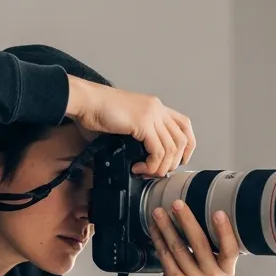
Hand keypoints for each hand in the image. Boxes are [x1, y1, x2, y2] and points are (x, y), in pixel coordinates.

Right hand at [66, 75, 196, 177]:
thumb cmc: (100, 112)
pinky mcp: (143, 123)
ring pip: (171, 149)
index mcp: (157, 107)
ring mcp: (152, 115)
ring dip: (160, 167)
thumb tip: (147, 157)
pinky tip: (138, 168)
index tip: (178, 162)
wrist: (88, 102)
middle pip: (182, 140)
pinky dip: (151, 165)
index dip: (188, 147)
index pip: (185, 126)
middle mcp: (158, 109)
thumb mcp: (128, 122)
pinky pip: (157, 152)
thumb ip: (142, 133)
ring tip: (145, 173)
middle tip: (157, 173)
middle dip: (173, 163)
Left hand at [149, 200, 238, 275]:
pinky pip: (165, 256)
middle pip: (200, 243)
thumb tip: (198, 221)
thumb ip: (211, 257)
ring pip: (178, 247)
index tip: (218, 212)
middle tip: (177, 203)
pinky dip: (158, 239)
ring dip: (166, 226)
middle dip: (186, 219)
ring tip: (159, 212)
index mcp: (224, 273)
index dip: (225, 230)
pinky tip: (154, 229)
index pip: (230, 250)